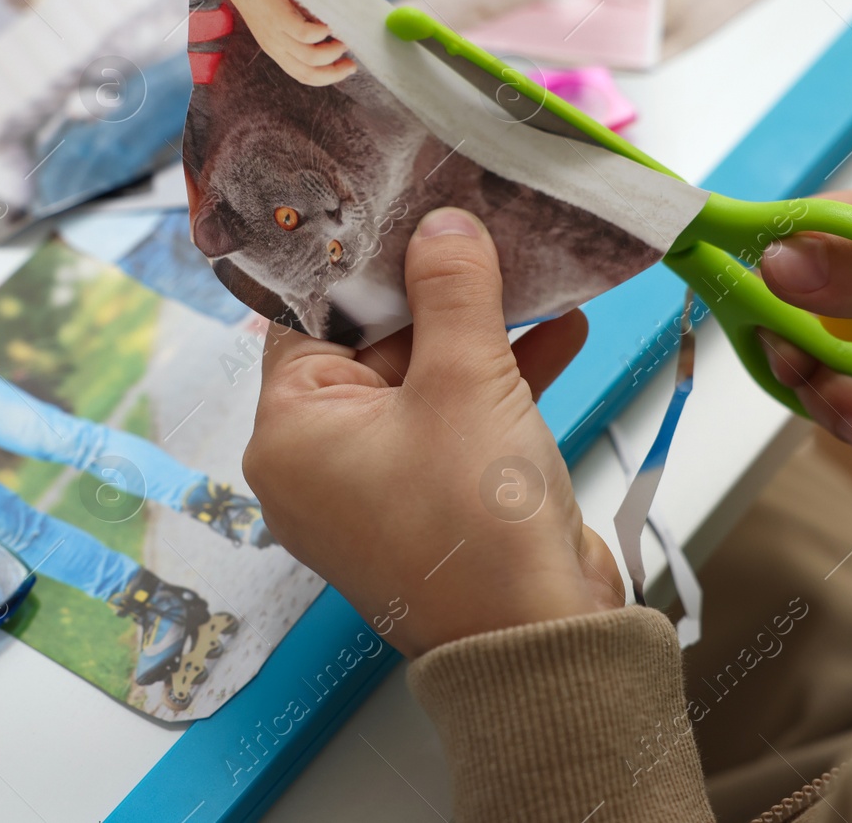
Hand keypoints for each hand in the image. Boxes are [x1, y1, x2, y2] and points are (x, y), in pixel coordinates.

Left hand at [190, 0, 354, 85]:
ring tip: (343, 41)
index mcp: (277, 49)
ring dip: (331, 53)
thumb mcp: (280, 16)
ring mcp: (276, 34)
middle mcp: (276, 47)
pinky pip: (305, 35)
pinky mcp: (278, 18)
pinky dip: (321, 34)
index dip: (328, 77)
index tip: (347, 68)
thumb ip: (299, 26)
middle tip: (352, 64)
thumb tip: (329, 30)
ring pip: (310, 58)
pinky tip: (328, 25)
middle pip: (309, 74)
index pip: (304, 76)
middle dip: (334, 74)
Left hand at [243, 208, 622, 657]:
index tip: (407, 208)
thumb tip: (441, 225)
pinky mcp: (433, 499)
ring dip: (480, 331)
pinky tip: (560, 332)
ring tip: (529, 271)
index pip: (309, 318)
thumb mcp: (464, 382)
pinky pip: (455, 421)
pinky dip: (500, 381)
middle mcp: (319, 461)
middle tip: (478, 226)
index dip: (362, 262)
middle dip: (434, 291)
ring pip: (423, 380)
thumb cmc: (479, 526)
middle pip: (371, 344)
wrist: (541, 644)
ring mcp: (378, 484)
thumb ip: (452, 290)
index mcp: (290, 434)